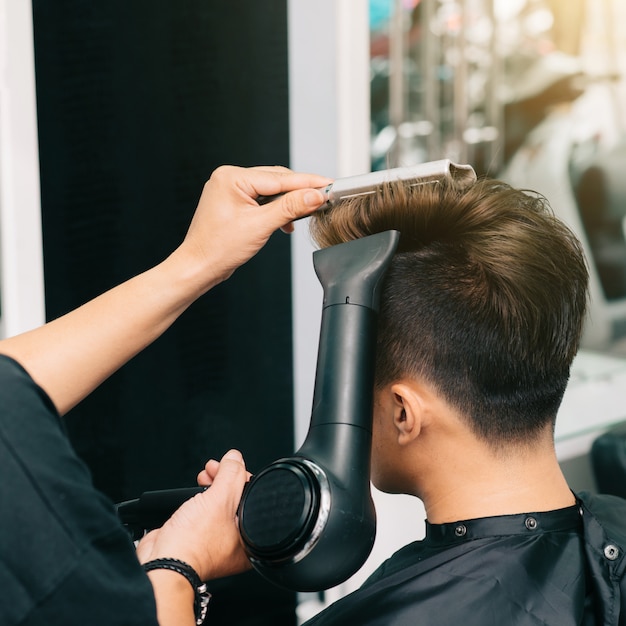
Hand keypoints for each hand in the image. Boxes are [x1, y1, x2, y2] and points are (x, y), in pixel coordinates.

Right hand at [136, 450, 250, 580]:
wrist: (162, 561)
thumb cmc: (194, 544)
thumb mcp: (219, 500)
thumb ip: (231, 475)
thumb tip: (236, 458)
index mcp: (251, 538)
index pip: (253, 497)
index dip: (242, 476)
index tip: (232, 465)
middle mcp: (236, 542)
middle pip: (236, 499)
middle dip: (225, 478)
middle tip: (215, 468)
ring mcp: (215, 540)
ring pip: (218, 504)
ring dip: (211, 485)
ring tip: (204, 475)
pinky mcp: (197, 537)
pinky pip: (204, 511)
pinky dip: (199, 497)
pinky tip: (194, 490)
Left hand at [173, 165, 331, 290]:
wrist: (200, 266)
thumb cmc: (218, 248)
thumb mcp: (260, 226)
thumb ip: (289, 208)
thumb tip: (313, 196)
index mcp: (231, 177)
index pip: (278, 178)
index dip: (306, 182)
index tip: (327, 184)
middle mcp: (230, 178)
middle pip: (276, 180)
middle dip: (300, 191)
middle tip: (324, 197)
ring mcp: (231, 190)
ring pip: (271, 190)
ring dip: (289, 202)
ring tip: (307, 211)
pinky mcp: (235, 202)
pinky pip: (263, 199)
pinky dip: (277, 209)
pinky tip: (286, 222)